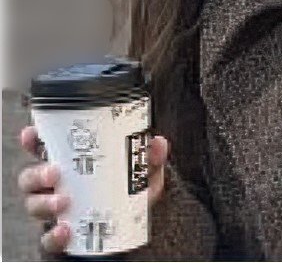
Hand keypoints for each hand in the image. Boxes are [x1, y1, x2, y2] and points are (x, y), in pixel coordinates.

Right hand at [18, 125, 168, 253]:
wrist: (131, 226)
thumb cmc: (128, 190)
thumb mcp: (142, 172)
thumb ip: (150, 158)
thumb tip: (157, 143)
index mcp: (71, 163)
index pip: (44, 148)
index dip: (33, 140)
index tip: (31, 134)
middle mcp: (56, 185)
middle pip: (31, 177)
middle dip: (37, 174)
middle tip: (55, 174)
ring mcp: (55, 210)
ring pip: (33, 205)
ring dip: (44, 203)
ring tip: (62, 202)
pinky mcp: (60, 236)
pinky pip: (47, 239)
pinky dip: (53, 236)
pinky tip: (64, 231)